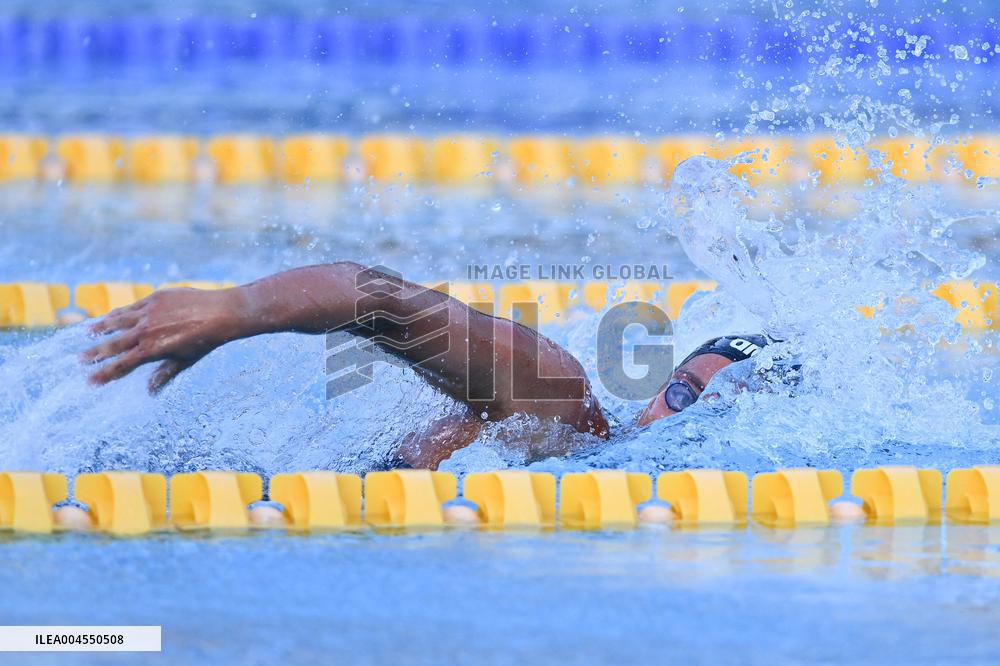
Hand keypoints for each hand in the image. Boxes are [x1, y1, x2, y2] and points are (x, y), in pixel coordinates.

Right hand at [81, 287, 247, 392]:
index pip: (122, 364)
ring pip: (118, 321)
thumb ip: (164, 374)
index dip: (105, 374)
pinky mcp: (154, 298)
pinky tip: (110, 317)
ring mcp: (149, 312)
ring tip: (88, 334)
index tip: (90, 381)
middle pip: (114, 344)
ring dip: (102, 328)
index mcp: (153, 349)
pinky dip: (118, 314)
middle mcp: (146, 330)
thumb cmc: (205, 340)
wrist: (221, 312)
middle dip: (95, 353)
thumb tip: (149, 391)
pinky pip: (130, 307)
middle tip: (80, 360)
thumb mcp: (184, 361)